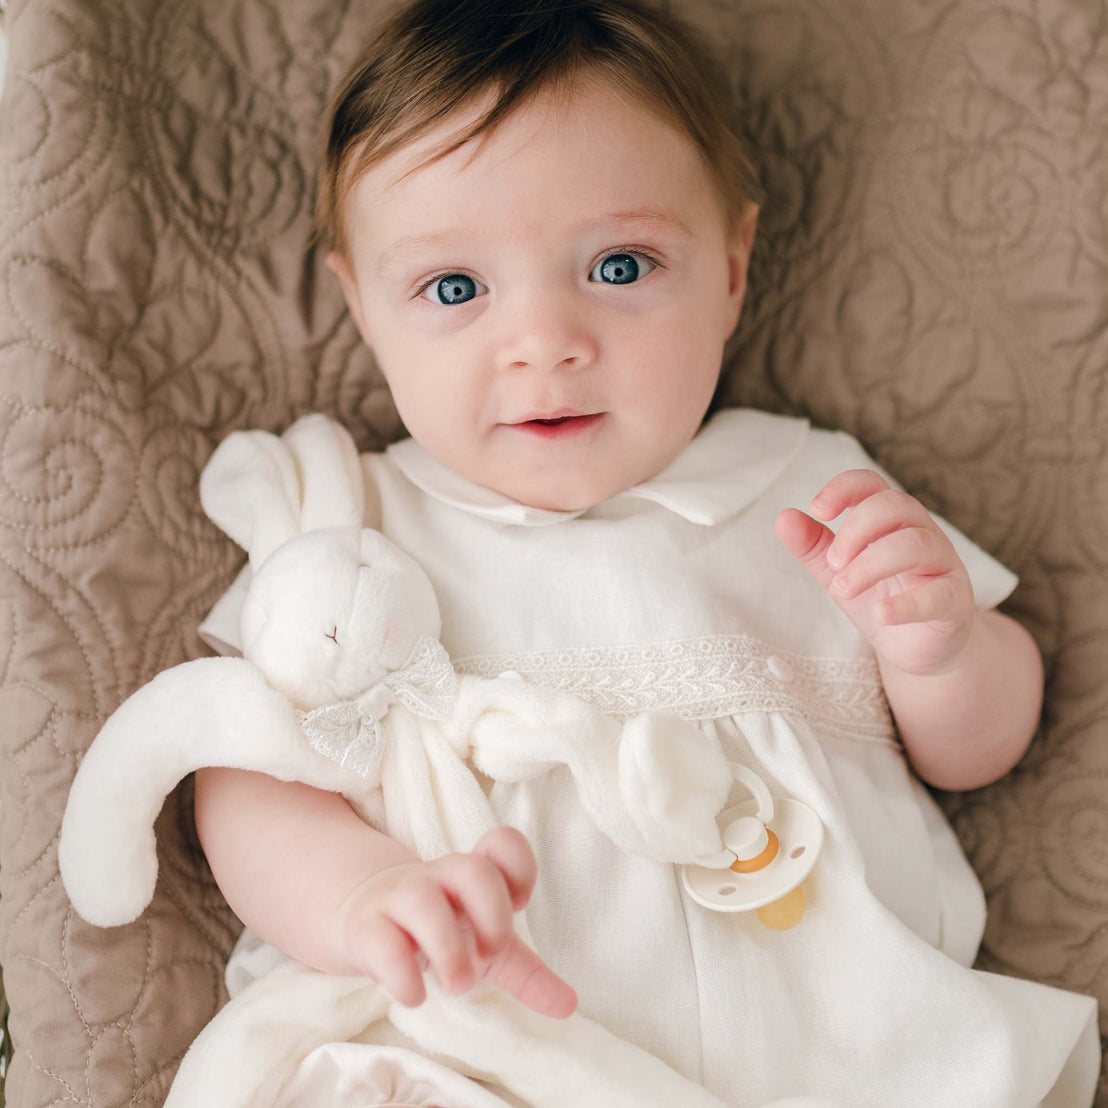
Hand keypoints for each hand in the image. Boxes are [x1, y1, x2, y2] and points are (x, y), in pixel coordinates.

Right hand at [335, 825, 576, 1017]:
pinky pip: (381, 941)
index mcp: (475, 874)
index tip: (518, 907)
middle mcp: (440, 878)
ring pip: (421, 900)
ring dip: (447, 948)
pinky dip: (402, 975)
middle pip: (472, 870)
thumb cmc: (441, 928)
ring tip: (457, 983)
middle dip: (491, 916)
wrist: (369, 919)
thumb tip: (569, 1005)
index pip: (503, 843)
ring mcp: (400, 898)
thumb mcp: (485, 947)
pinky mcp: (366, 929)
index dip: (519, 870)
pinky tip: (415, 996)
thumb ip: (528, 973)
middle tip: (489, 957)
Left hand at [775, 469, 975, 674]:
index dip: (844, 489)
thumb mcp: (838, 572)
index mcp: (891, 520)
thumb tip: (783, 517)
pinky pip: (938, 595)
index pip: (872, 484)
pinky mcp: (955, 602)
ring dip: (871, 565)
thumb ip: (813, 546)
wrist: (916, 648)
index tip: (817, 510)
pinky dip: (906, 604)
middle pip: (895, 506)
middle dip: (856, 531)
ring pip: (915, 545)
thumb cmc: (879, 598)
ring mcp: (943, 565)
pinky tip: (880, 614)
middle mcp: (922, 533)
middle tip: (833, 563)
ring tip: (844, 589)